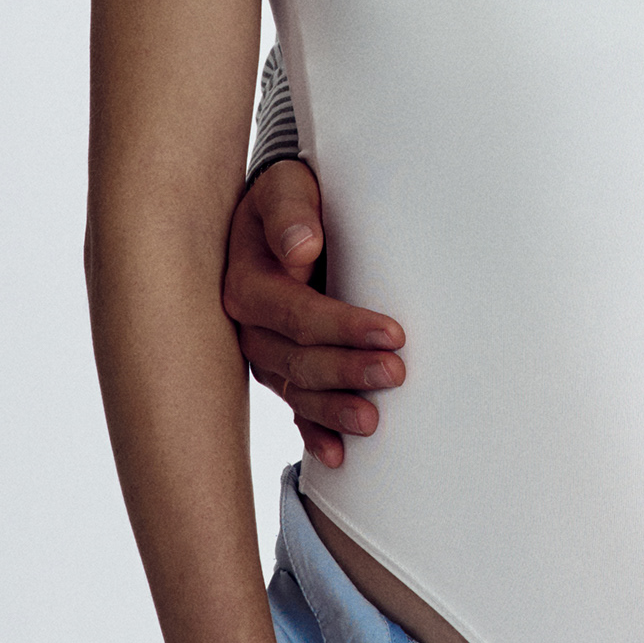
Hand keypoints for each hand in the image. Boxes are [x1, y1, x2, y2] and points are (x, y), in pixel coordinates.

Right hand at [222, 162, 404, 468]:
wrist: (281, 209)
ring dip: (334, 409)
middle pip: (298, 359)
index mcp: (247, 284)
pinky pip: (294, 407)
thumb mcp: (285, 186)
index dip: (344, 327)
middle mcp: (250, 326)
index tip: (392, 333)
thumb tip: (302, 248)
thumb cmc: (288, 197)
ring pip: (297, 389)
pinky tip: (336, 456)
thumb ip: (290, 211)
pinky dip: (314, 433)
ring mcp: (264, 352)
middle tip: (396, 374)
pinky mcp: (280, 367)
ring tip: (372, 421)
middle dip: (348, 370)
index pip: (297, 314)